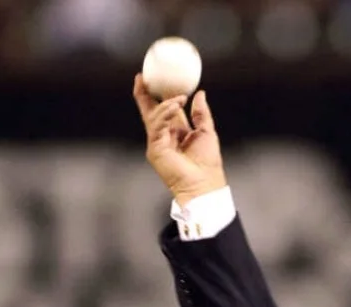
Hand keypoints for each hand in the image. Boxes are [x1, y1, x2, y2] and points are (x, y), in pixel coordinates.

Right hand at [133, 75, 226, 206]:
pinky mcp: (155, 149)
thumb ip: (201, 114)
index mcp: (176, 132)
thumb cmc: (208, 165)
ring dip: (165, 104)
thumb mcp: (207, 132)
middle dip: (144, 94)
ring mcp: (158, 143)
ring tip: (179, 98)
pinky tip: (175, 106)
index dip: (158, 95)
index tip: (155, 79)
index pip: (163, 110)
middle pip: (149, 111)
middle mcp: (164, 136)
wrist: (205, 185)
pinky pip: (157, 126)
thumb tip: (199, 94)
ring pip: (154, 116)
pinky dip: (165, 114)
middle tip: (142, 78)